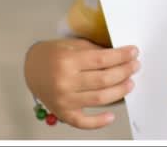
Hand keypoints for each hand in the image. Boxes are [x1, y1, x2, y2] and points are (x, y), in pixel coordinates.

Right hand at [23, 38, 139, 128]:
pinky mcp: (62, 112)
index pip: (103, 59)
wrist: (31, 68)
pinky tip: (111, 116)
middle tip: (135, 66)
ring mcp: (64, 99)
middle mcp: (65, 82)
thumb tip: (122, 56)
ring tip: (130, 83)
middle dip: (125, 72)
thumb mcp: (74, 45)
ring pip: (99, 98)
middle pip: (104, 79)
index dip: (122, 56)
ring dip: (120, 91)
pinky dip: (98, 122)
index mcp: (68, 62)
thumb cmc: (54, 55)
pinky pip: (82, 122)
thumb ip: (96, 51)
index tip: (133, 52)